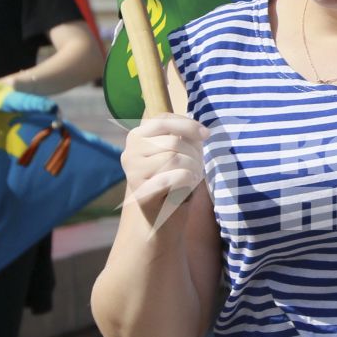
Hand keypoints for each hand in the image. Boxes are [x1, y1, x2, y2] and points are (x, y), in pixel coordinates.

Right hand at [121, 114, 208, 230]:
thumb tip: (202, 132)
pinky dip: (187, 180)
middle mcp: (130, 150)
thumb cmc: (172, 177)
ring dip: (193, 168)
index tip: (206, 135)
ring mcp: (132, 170)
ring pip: (175, 158)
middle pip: (173, 142)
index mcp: (137, 136)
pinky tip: (186, 186)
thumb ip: (185, 135)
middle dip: (194, 155)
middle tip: (197, 168)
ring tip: (192, 177)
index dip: (188, 125)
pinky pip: (174, 177)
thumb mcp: (178, 151)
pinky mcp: (140, 190)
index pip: (164, 120)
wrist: (159, 216)